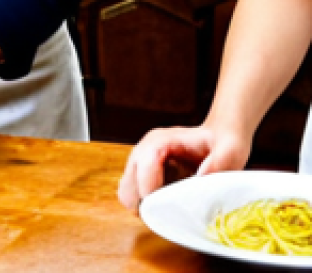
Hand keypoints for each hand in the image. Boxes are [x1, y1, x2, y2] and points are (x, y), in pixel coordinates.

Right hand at [118, 124, 250, 211]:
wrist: (219, 135)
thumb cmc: (223, 142)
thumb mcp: (229, 150)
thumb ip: (218, 163)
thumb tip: (201, 180)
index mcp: (160, 141)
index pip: (144, 165)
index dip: (150, 190)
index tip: (165, 212)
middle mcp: (145, 149)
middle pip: (129, 182)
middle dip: (145, 205)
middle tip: (168, 220)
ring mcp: (142, 161)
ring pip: (128, 190)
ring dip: (144, 207)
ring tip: (169, 216)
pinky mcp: (145, 172)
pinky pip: (135, 194)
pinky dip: (146, 206)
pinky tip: (167, 209)